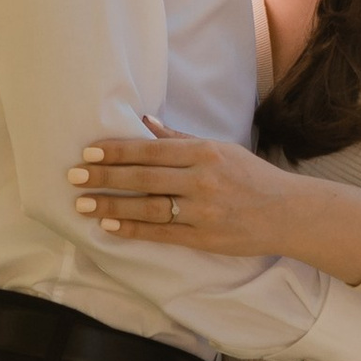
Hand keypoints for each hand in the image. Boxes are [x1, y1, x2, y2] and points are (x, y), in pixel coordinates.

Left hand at [70, 131, 319, 259]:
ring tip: (83, 205)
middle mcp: (201, 180)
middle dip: (104, 177)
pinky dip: (133, 230)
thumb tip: (144, 122)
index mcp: (204, 153)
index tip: (88, 153)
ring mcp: (202, 211)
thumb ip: (180, 139)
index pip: (150, 150)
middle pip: (143, 177)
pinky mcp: (204, 237)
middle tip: (74, 177)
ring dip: (112, 206)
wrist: (286, 212)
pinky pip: (161, 233)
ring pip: (147, 207)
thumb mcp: (219, 149)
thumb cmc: (251, 176)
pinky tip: (110, 227)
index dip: (116, 151)